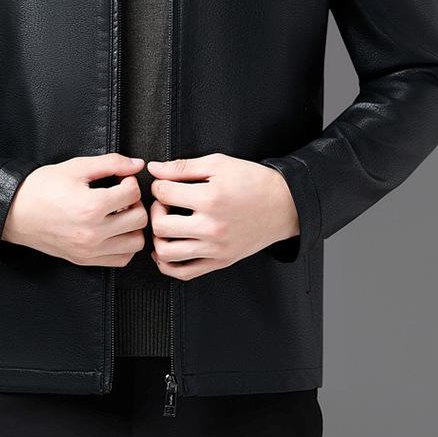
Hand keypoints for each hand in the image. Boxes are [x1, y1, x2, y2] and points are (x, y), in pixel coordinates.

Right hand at [2, 153, 147, 265]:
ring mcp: (89, 250)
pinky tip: (114, 231)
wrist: (15, 211)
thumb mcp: (77, 167)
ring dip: (133, 226)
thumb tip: (138, 164)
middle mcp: (93, 233)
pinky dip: (124, 245)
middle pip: (140, 219)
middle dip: (135, 203)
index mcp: (91, 207)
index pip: (133, 193)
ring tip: (120, 214)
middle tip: (122, 196)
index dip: (130, 181)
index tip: (120, 179)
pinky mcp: (85, 260)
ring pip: (135, 243)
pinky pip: (121, 259)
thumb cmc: (42, 187)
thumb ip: (111, 163)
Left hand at [148, 153, 298, 279]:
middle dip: (154, 211)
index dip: (158, 185)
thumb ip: (182, 167)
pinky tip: (167, 248)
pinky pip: (184, 272)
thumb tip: (154, 168)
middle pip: (160, 225)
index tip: (164, 184)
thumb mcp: (218, 164)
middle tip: (163, 203)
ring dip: (158, 237)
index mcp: (210, 199)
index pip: (163, 194)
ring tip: (167, 224)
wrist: (284, 205)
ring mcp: (216, 249)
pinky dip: (167, 264)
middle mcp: (212, 227)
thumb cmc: (252, 181)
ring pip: (167, 253)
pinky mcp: (220, 262)